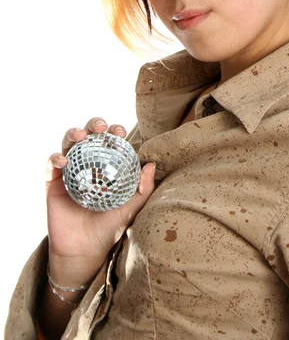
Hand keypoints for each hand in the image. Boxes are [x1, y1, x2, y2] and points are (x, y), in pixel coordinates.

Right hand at [45, 117, 154, 285]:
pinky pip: (51, 164)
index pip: (110, 142)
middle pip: (89, 136)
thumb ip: (142, 189)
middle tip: (101, 127)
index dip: (114, 132)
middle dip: (94, 124)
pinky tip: (63, 161)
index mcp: (106, 167)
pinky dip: (55, 158)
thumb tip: (151, 165)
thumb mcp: (130, 208)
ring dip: (73, 133)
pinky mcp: (53, 183)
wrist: (83, 251)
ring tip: (80, 135)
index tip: (119, 132)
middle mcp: (88, 165)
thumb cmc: (108, 228)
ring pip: (68, 143)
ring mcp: (69, 172)